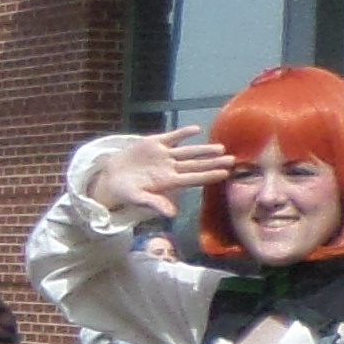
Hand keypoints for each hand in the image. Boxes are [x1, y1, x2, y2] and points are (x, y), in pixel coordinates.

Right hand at [86, 132, 232, 224]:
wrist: (111, 175)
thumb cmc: (126, 190)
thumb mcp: (138, 198)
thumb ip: (155, 203)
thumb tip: (172, 214)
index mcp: (169, 182)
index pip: (193, 178)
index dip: (209, 175)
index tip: (225, 174)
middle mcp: (171, 168)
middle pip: (196, 165)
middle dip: (213, 163)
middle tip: (232, 160)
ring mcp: (164, 155)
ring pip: (188, 151)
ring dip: (203, 150)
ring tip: (220, 148)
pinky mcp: (155, 143)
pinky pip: (172, 137)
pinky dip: (183, 133)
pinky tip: (195, 130)